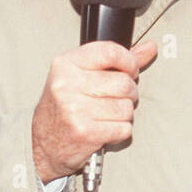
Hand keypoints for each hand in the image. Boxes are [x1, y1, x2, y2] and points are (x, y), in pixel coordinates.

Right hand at [31, 40, 158, 182]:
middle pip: (124, 83)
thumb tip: (150, 48)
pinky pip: (124, 128)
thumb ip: (117, 60)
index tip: (130, 70)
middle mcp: (67, 85)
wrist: (42, 143)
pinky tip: (105, 128)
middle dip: (129, 92)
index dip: (129, 61)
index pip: (110, 52)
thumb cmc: (64, 106)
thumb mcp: (81, 75)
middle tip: (116, 98)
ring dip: (124, 113)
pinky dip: (121, 130)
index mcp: (66, 64)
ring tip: (108, 114)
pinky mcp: (84, 132)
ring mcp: (74, 109)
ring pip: (127, 107)